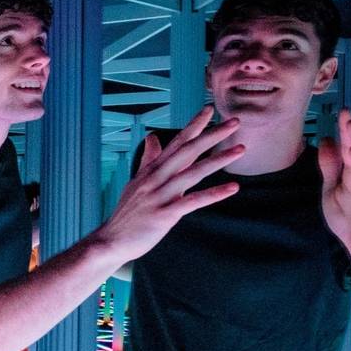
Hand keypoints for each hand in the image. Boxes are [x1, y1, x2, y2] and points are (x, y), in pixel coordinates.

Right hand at [90, 107, 244, 264]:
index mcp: (151, 171)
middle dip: (212, 135)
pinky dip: (214, 194)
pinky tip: (233, 188)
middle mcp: (156, 179)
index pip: (175, 143)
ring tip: (240, 149)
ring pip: (193, 173)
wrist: (110, 242)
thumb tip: (152, 137)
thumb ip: (148, 160)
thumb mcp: (135, 182)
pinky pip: (193, 202)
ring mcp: (159, 196)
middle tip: (234, 122)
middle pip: (188, 151)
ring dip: (219, 160)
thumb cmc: (126, 214)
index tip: (209, 109)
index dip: (193, 125)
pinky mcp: (164, 215)